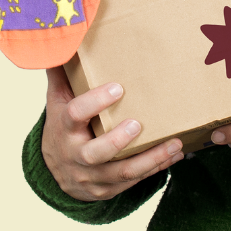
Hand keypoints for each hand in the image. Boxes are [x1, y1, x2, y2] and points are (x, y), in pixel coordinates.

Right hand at [41, 67, 182, 201]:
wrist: (55, 172)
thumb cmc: (64, 128)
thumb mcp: (58, 102)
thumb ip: (62, 75)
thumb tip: (63, 41)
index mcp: (64, 129)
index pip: (74, 115)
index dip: (94, 102)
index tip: (117, 88)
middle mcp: (76, 155)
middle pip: (96, 153)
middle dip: (118, 140)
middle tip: (139, 124)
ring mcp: (92, 176)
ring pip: (122, 172)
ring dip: (151, 158)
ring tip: (175, 143)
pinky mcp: (106, 189)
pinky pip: (133, 181)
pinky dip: (156, 168)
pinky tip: (175, 155)